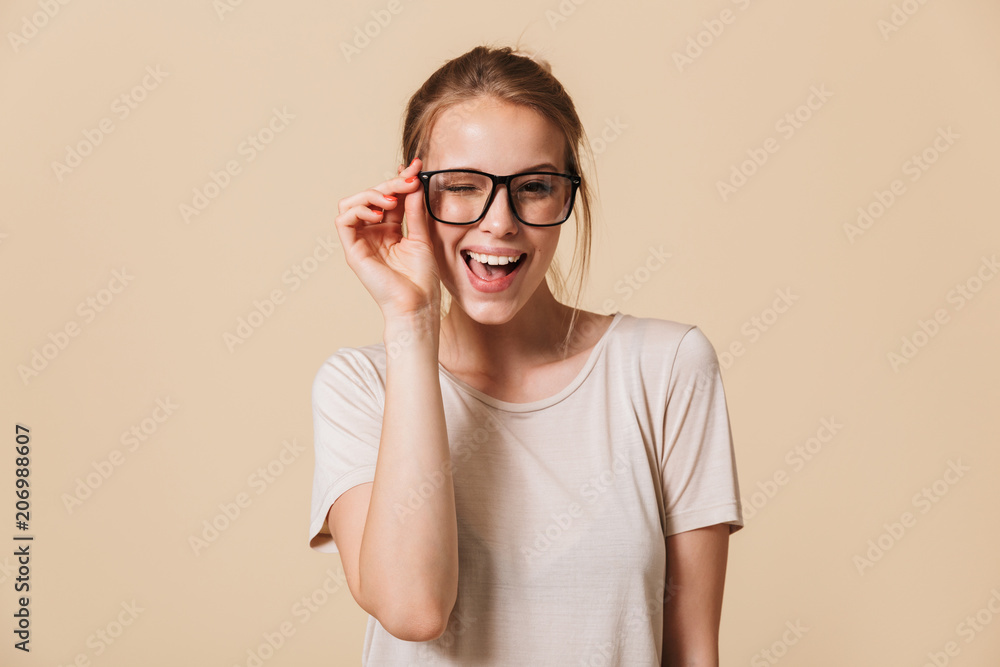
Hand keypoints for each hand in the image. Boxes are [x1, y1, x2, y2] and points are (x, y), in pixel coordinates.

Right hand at [335, 157, 440, 321]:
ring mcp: (361, 242)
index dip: (401, 180)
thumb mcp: (422, 237)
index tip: (417, 167)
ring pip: (351, 203)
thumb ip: (415, 211)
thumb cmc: (421, 279)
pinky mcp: (353, 251)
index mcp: (389, 230)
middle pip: (371, 196)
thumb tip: (414, 183)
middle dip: (390, 184)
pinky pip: (343, 220)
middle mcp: (372, 233)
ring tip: (392, 201)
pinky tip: (379, 215)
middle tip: (409, 180)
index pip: (390, 197)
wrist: (417, 304)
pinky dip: (359, 210)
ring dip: (371, 194)